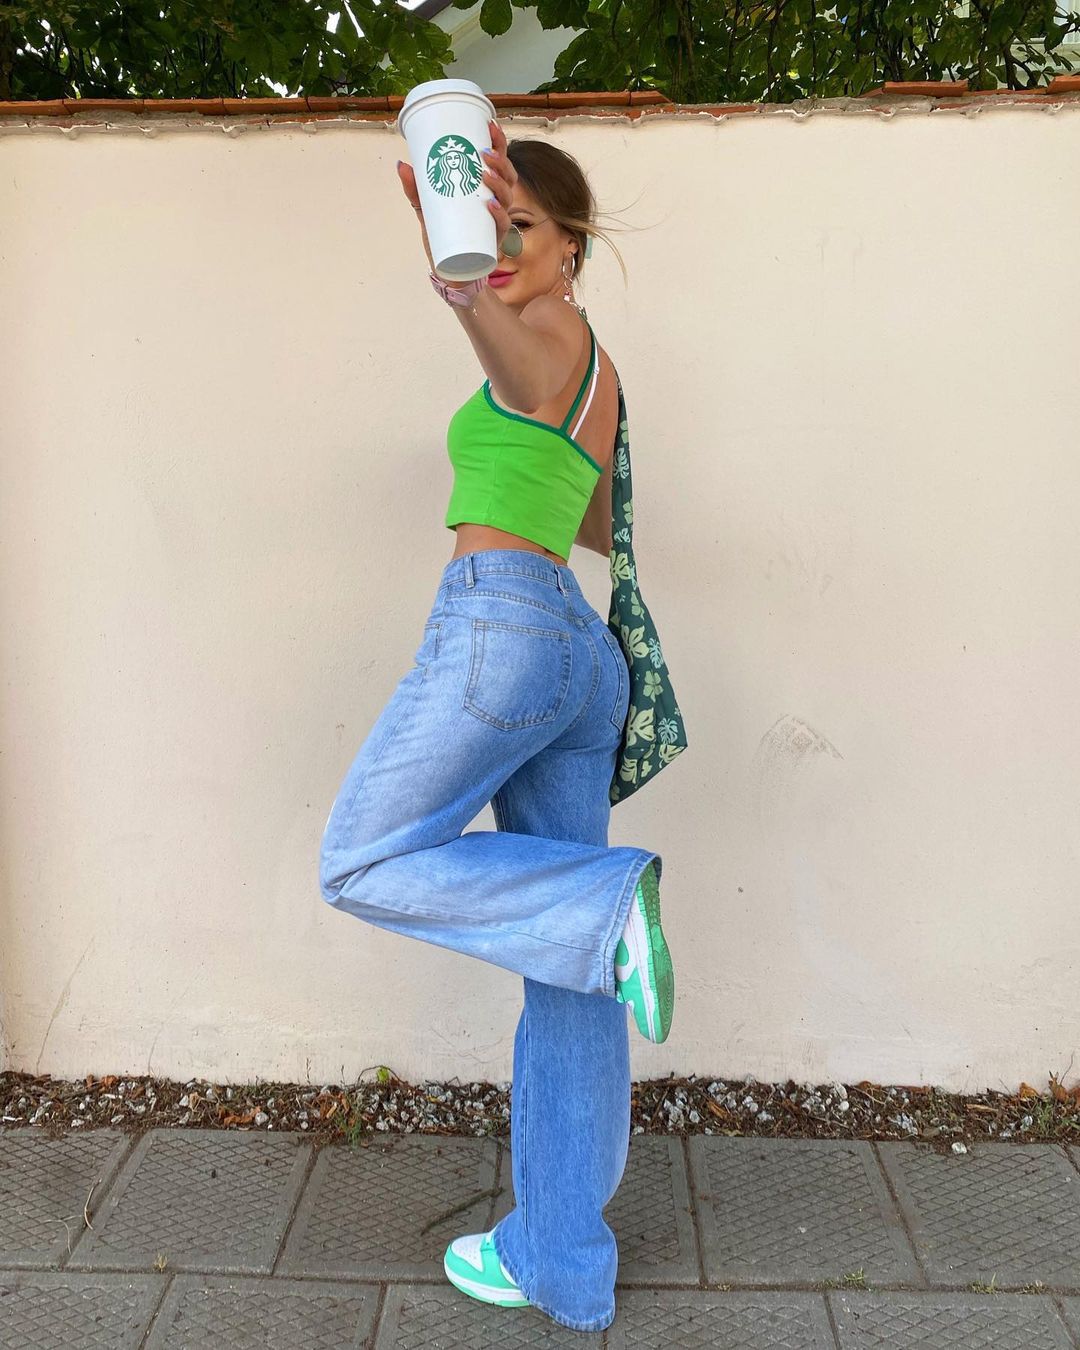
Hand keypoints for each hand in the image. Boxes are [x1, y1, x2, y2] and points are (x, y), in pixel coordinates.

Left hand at [397, 118, 516, 274]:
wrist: (449, 269)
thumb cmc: (443, 234)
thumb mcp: (426, 208)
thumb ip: (415, 188)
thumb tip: (402, 164)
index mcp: (485, 187)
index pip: (498, 160)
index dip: (499, 142)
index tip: (491, 124)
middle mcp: (497, 201)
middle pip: (509, 175)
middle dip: (500, 160)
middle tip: (484, 152)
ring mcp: (497, 220)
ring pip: (508, 196)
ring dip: (500, 182)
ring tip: (485, 175)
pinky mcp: (494, 240)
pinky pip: (501, 225)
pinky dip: (498, 214)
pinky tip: (490, 204)